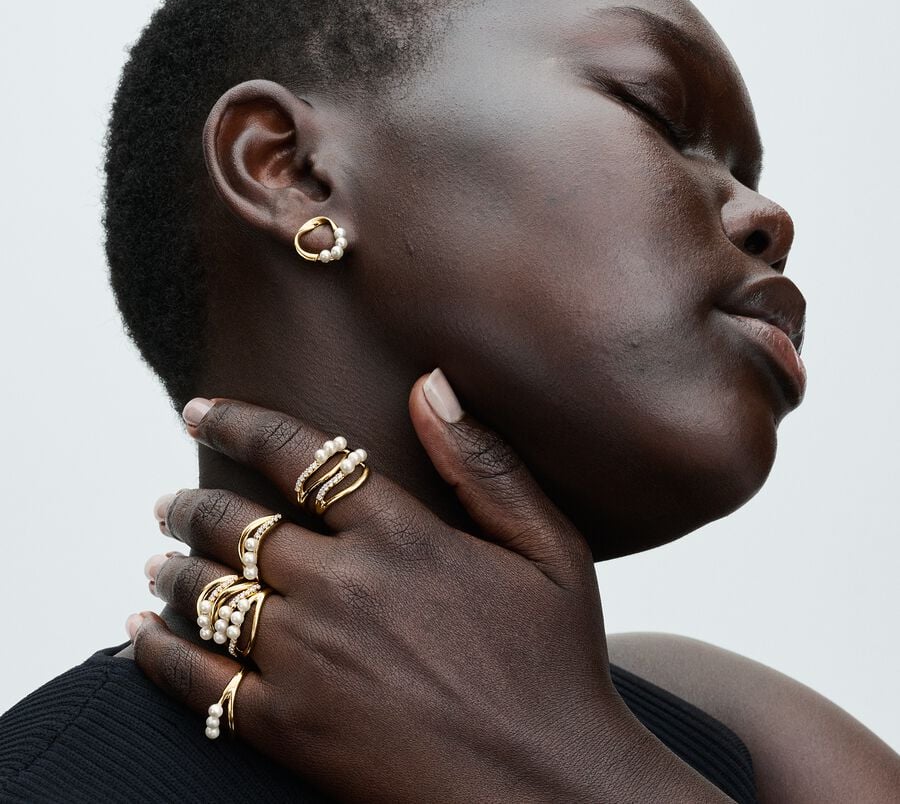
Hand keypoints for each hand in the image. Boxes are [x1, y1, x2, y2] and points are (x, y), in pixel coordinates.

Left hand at [131, 373, 727, 802]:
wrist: (550, 791)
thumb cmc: (558, 665)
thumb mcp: (550, 550)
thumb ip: (485, 463)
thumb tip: (431, 383)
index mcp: (401, 536)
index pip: (296, 456)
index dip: (238, 422)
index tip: (198, 409)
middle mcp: (342, 586)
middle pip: (235, 525)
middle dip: (190, 504)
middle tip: (168, 500)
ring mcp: (309, 659)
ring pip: (207, 593)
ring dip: (171, 568)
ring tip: (155, 558)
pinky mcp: (290, 727)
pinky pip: (198, 681)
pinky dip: (157, 652)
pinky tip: (139, 633)